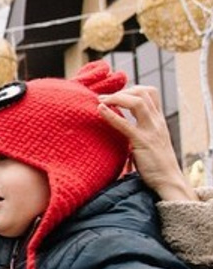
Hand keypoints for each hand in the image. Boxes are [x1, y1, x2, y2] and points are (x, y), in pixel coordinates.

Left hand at [97, 84, 195, 201]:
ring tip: (100, 100)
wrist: (168, 180)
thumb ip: (141, 129)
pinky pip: (126, 125)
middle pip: (143, 93)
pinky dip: (111, 115)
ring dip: (116, 98)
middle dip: (121, 91)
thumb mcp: (151, 140)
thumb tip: (122, 124)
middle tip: (103, 96)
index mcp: (158, 120)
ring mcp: (151, 131)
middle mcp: (156, 122)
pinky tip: (99, 110)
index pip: (150, 93)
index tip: (115, 94)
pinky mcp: (142, 142)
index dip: (132, 88)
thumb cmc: (156, 163)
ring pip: (137, 103)